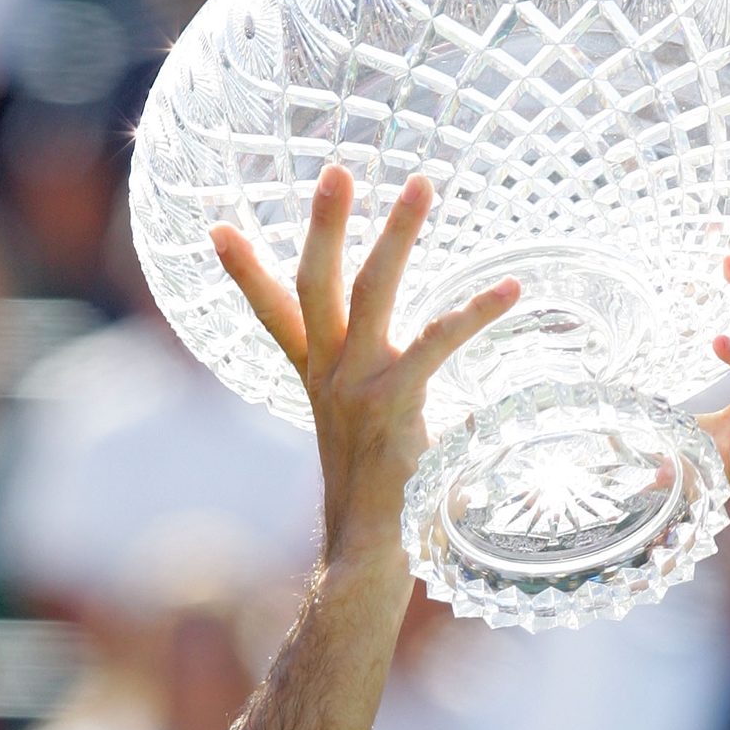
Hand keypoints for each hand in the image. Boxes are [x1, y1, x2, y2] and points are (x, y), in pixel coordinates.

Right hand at [211, 167, 517, 573]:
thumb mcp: (375, 450)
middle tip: (335, 167)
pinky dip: (475, 311)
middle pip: (315, 283)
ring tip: (421, 184)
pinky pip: (434, 341)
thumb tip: (424, 420)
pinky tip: (512, 289)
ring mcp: (356, 387)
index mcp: (317, 383)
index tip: (217, 227)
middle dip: (323, 223)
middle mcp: (329, 377)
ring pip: (371, 290)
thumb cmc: (382, 511)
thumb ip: (392, 421)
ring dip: (396, 234)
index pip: (273, 317)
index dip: (245, 273)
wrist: (370, 562)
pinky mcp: (393, 403)